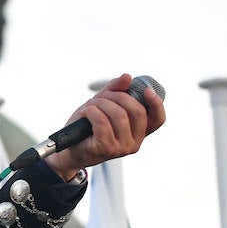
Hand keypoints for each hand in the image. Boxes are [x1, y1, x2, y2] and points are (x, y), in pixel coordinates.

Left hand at [44, 72, 165, 180]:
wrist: (69, 150)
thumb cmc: (87, 127)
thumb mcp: (102, 105)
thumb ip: (115, 91)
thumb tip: (128, 77)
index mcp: (139, 132)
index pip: (158, 119)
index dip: (156, 103)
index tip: (147, 90)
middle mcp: (135, 142)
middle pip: (137, 111)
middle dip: (117, 97)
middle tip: (100, 98)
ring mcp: (122, 147)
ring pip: (118, 115)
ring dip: (100, 104)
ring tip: (89, 107)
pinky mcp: (107, 148)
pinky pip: (102, 122)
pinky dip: (91, 112)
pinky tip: (84, 113)